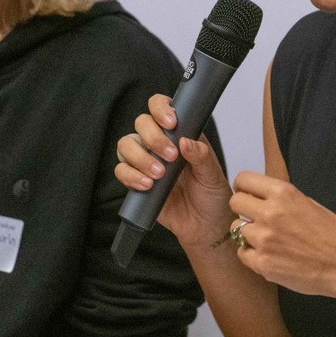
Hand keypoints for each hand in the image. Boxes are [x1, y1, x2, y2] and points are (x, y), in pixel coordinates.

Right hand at [115, 93, 233, 250]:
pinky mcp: (137, 182)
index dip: (160, 109)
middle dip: (153, 137)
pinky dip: (131, 176)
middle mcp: (161, 144)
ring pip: (126, 145)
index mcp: (181, 134)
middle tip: (170, 156)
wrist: (205, 227)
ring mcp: (147, 162)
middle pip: (141, 124)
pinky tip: (148, 185)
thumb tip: (185, 141)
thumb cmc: (212, 197)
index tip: (170, 123)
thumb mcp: (213, 174)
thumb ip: (201, 155)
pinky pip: (122, 171)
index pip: (162, 108)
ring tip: (159, 174)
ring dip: (140, 157)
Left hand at [228, 171, 335, 310]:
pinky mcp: (262, 263)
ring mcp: (264, 239)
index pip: (244, 179)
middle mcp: (270, 213)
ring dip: (248, 233)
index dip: (243, 187)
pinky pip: (242, 253)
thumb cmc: (333, 235)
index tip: (247, 194)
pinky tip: (268, 255)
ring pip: (237, 229)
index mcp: (283, 194)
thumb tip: (261, 196)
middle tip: (254, 218)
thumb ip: (282, 199)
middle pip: (235, 202)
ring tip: (266, 240)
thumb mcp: (309, 203)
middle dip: (243, 208)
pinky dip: (252, 254)